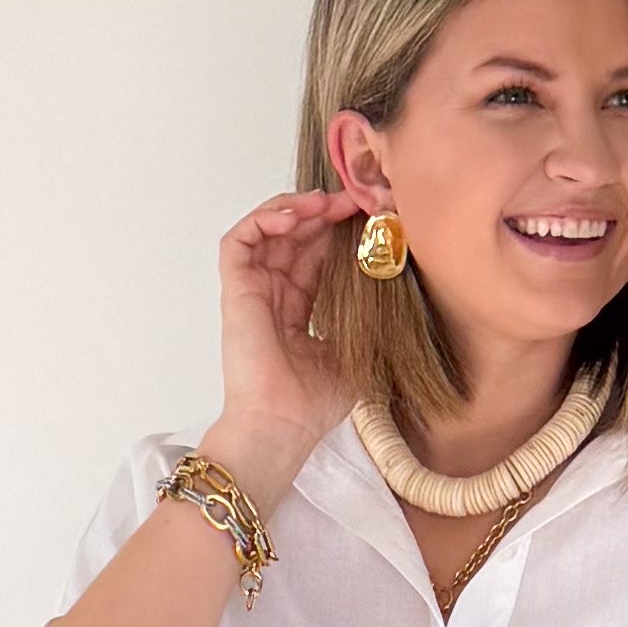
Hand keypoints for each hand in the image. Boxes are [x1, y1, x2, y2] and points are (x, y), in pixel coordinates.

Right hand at [209, 186, 364, 491]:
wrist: (283, 425)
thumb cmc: (314, 403)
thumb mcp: (354, 351)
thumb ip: (363, 319)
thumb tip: (391, 286)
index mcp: (297, 309)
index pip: (315, 256)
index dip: (337, 232)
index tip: (368, 219)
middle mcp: (273, 296)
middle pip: (294, 236)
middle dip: (322, 212)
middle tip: (354, 200)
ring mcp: (252, 291)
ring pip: (266, 230)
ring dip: (295, 208)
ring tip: (325, 203)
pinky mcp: (236, 290)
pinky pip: (240, 240)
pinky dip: (264, 219)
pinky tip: (295, 216)